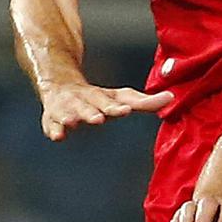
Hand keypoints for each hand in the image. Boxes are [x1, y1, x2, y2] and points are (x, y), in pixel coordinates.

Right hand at [39, 83, 173, 140]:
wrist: (60, 85)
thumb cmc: (99, 98)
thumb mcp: (121, 97)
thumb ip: (145, 102)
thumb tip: (171, 98)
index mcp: (103, 97)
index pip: (112, 102)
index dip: (118, 106)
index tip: (126, 110)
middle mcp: (84, 101)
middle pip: (89, 106)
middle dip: (93, 112)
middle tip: (99, 118)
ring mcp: (67, 108)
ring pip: (68, 112)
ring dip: (72, 117)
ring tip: (74, 122)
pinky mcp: (51, 117)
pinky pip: (50, 123)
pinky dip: (53, 129)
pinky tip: (57, 136)